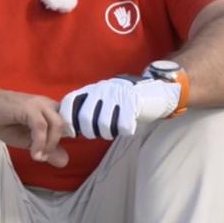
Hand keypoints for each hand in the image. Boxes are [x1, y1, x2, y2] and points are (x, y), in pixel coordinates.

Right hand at [0, 90, 69, 166]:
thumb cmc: (5, 122)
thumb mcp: (28, 140)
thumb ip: (47, 149)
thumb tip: (65, 161)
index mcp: (50, 110)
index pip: (70, 123)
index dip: (69, 138)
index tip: (58, 153)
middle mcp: (48, 105)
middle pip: (65, 125)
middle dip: (56, 144)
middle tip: (43, 157)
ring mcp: (38, 104)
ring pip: (56, 124)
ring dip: (49, 145)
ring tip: (38, 156)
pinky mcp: (28, 107)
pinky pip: (41, 126)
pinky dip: (40, 142)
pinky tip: (34, 153)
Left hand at [59, 76, 181, 139]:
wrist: (155, 91)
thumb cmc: (125, 101)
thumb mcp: (103, 99)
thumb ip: (87, 108)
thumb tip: (69, 129)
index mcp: (92, 89)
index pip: (70, 102)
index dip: (68, 120)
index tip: (74, 132)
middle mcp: (102, 89)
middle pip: (84, 118)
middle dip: (89, 132)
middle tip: (99, 133)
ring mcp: (117, 95)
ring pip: (103, 124)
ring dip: (108, 133)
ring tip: (114, 130)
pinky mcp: (133, 102)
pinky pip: (122, 126)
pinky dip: (125, 131)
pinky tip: (128, 127)